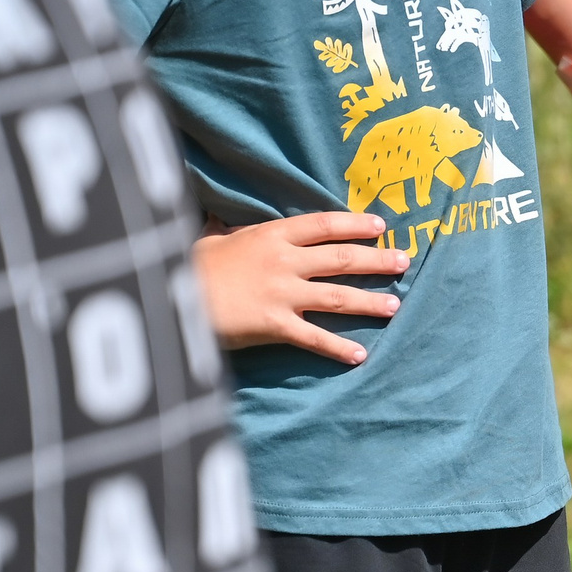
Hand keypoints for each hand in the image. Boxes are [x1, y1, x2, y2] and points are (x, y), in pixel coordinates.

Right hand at [192, 213, 407, 365]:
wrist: (167, 295)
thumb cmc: (186, 265)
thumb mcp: (208, 239)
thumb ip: (223, 230)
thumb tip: (215, 215)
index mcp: (270, 235)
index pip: (324, 224)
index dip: (356, 224)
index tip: (382, 226)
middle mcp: (283, 261)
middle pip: (342, 258)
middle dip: (377, 260)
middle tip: (403, 262)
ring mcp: (282, 294)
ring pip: (338, 297)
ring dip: (370, 302)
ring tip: (394, 306)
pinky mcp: (274, 325)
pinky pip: (315, 338)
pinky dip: (339, 348)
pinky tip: (360, 356)